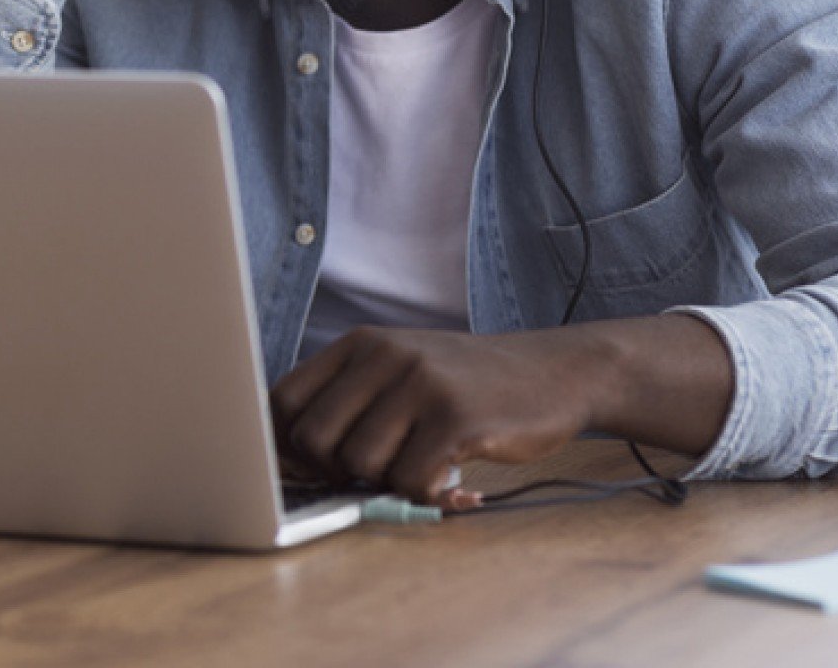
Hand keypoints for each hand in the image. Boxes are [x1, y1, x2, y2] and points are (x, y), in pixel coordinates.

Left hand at [269, 327, 603, 508]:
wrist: (555, 371)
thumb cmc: (467, 384)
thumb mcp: (400, 370)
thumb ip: (350, 401)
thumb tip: (286, 460)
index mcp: (360, 344)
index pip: (283, 401)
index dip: (285, 447)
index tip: (309, 471)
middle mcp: (383, 355)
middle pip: (313, 439)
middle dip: (335, 472)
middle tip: (376, 473)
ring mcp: (420, 384)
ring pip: (358, 464)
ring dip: (386, 482)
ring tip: (422, 467)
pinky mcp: (456, 418)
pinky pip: (409, 480)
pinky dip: (425, 494)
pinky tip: (451, 478)